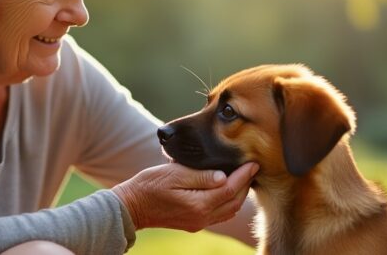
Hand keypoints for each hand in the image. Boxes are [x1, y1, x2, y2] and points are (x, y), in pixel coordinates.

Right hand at [112, 162, 258, 231]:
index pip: (230, 189)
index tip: (254, 162)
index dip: (244, 175)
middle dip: (246, 184)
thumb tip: (224, 177)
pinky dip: (228, 202)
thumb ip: (200, 176)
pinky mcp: (194, 223)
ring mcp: (198, 223)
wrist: (132, 206)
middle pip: (234, 202)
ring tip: (244, 177)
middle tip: (253, 167)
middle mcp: (201, 217)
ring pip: (229, 210)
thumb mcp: (174, 174)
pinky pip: (219, 214)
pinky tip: (228, 190)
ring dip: (239, 195)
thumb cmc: (149, 185)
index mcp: (198, 204)